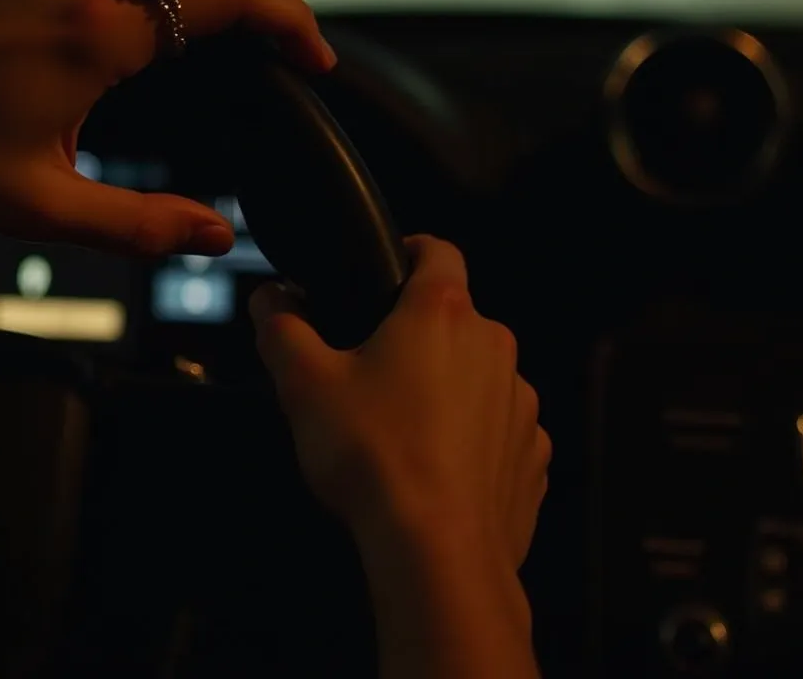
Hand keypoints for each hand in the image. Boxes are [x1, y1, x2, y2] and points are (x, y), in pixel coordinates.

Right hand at [250, 236, 549, 569]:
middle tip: (372, 372)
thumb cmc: (372, 457)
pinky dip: (475, 443)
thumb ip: (282, 329)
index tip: (387, 268)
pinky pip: (502, 434)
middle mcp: (494, 347)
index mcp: (442, 312)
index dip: (411, 252)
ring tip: (405, 432)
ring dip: (451, 391)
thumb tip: (268, 297)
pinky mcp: (534, 457)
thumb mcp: (304, 386)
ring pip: (482, 379)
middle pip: (458, 321)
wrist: (436, 552)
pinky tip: (438, 472)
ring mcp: (523, 404)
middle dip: (420, 338)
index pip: (439, 251)